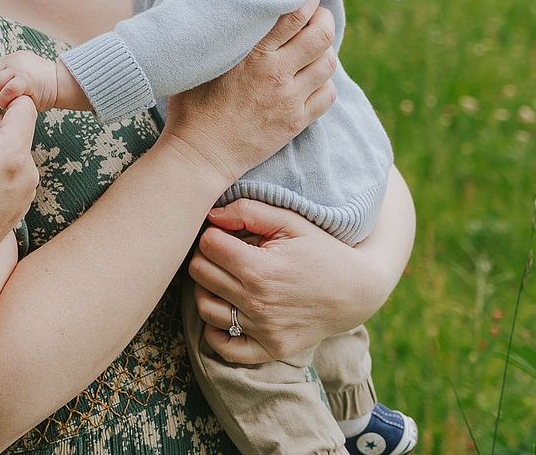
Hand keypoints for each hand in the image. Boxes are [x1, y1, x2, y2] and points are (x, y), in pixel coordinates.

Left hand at [0, 51, 59, 110]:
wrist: (64, 84)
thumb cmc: (44, 86)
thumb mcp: (23, 74)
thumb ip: (9, 77)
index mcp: (12, 58)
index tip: (0, 95)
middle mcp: (14, 59)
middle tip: (3, 101)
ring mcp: (19, 67)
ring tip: (8, 102)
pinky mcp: (26, 78)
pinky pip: (8, 89)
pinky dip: (6, 99)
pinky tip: (12, 103)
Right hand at [159, 0, 336, 189]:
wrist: (200, 155)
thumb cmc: (188, 107)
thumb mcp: (189, 61)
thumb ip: (191, 23)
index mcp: (252, 54)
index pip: (293, 14)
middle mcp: (276, 73)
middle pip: (320, 34)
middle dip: (325, 18)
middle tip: (318, 13)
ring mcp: (290, 99)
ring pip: (328, 64)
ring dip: (327, 49)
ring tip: (316, 45)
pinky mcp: (296, 122)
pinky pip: (327, 95)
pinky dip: (325, 82)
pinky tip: (313, 77)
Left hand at [189, 199, 387, 361]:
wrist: (359, 290)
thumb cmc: (322, 250)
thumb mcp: (291, 221)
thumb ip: (248, 211)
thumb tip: (211, 215)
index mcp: (261, 270)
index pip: (207, 245)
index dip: (213, 234)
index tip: (227, 234)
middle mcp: (258, 304)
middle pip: (200, 274)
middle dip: (207, 257)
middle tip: (224, 253)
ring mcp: (264, 330)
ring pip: (205, 308)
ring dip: (207, 289)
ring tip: (225, 278)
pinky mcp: (271, 349)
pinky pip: (225, 348)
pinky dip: (216, 332)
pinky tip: (226, 311)